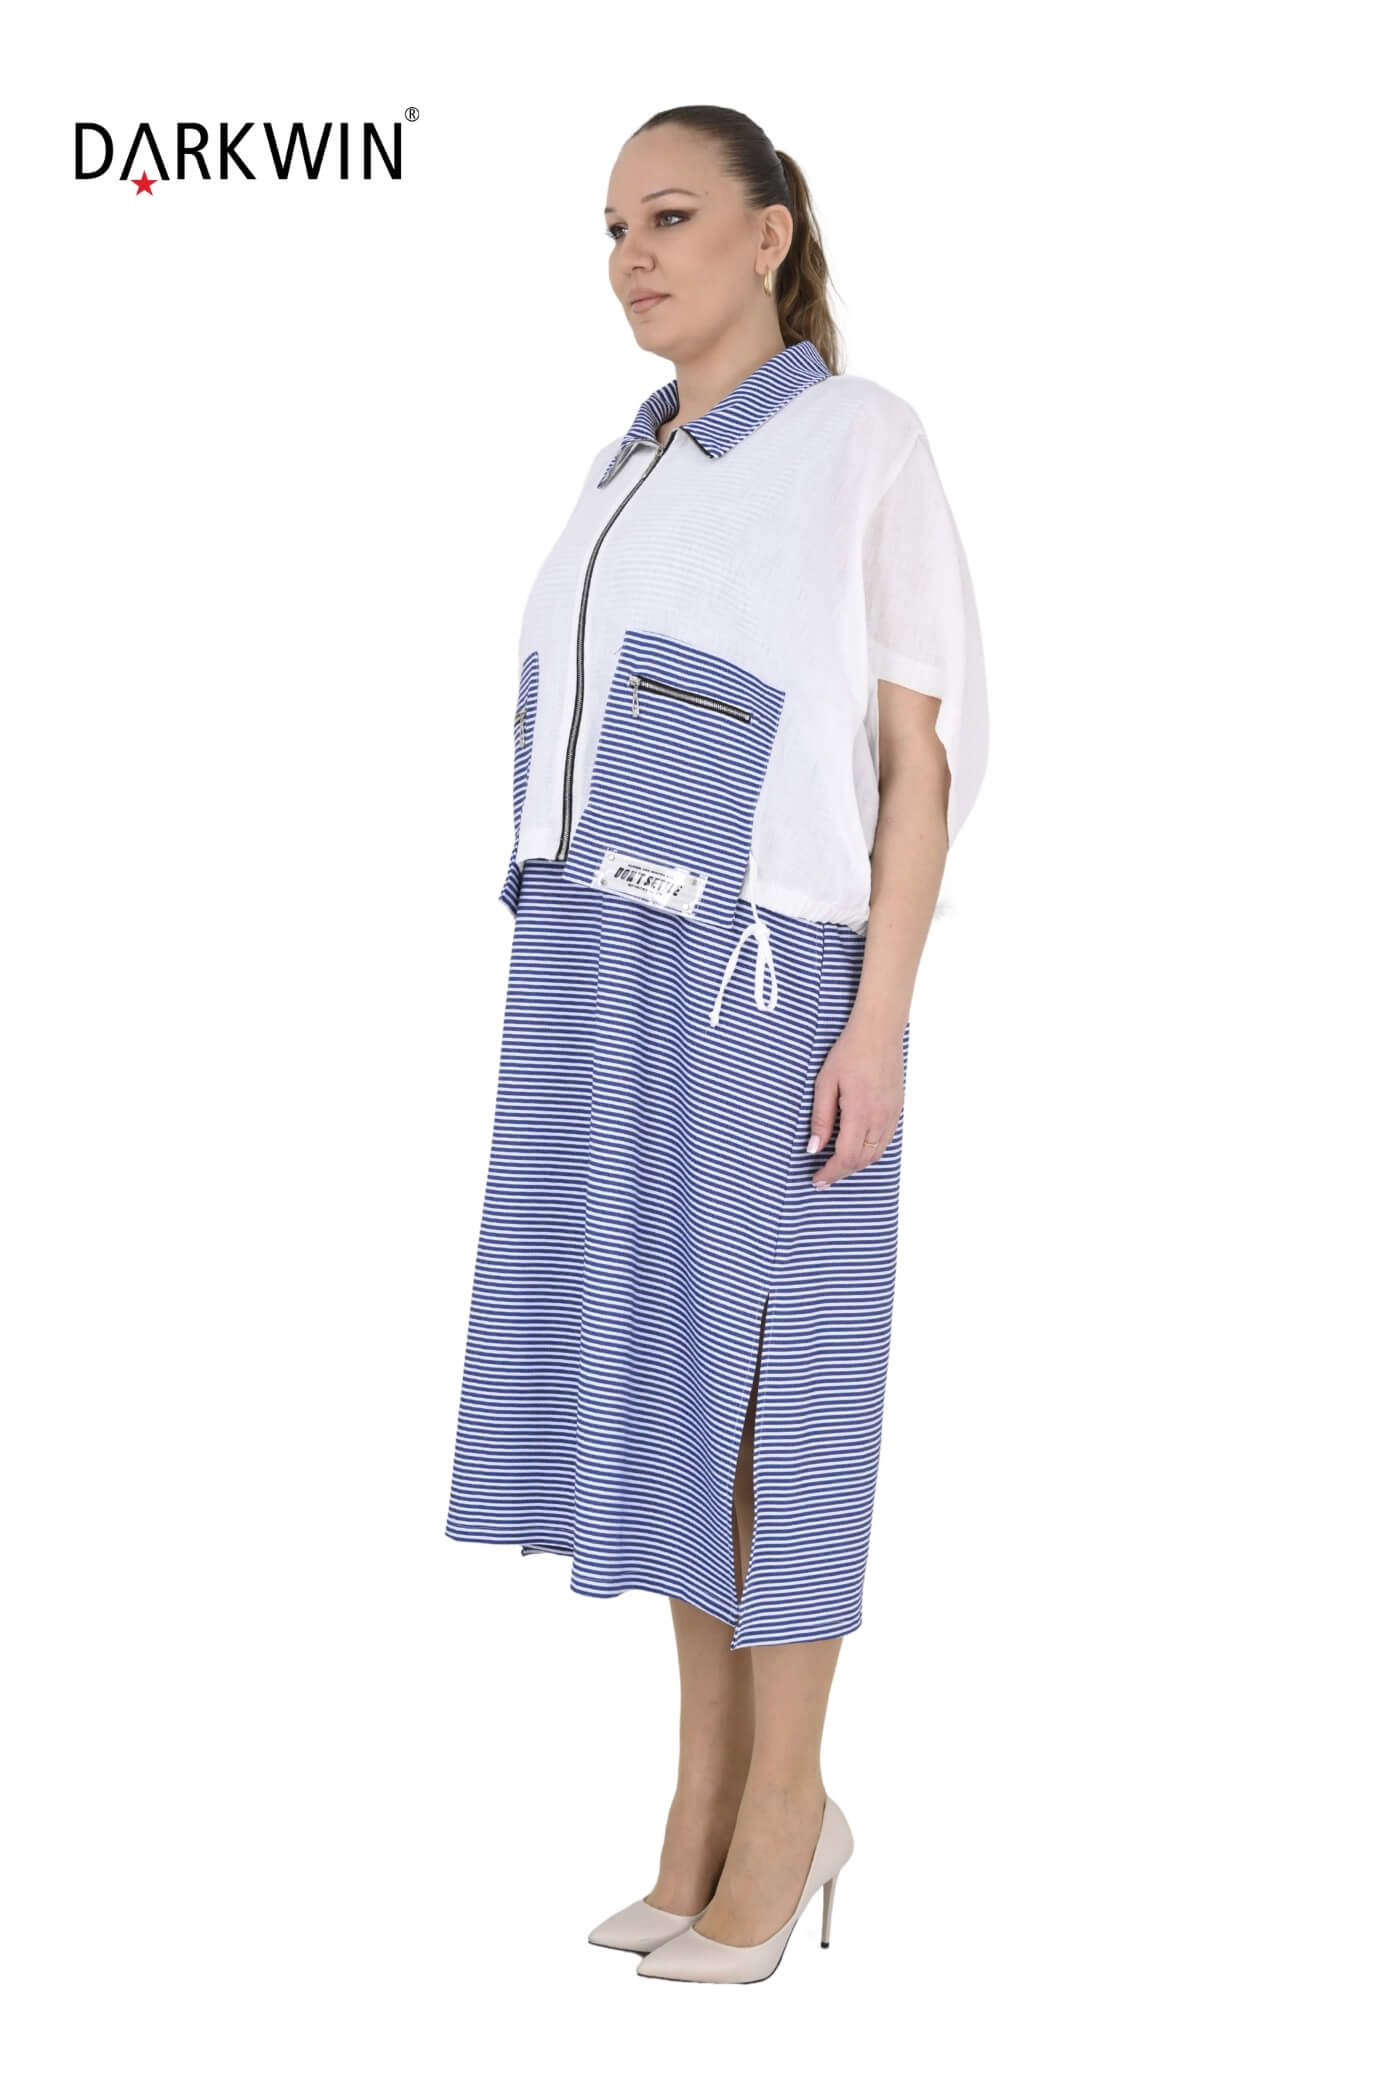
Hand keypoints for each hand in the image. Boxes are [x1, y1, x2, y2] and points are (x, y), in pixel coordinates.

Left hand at [806, 1015, 905, 1187]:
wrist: (878, 1034)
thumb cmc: (848, 1053)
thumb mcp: (825, 1083)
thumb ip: (821, 1118)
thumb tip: (814, 1148)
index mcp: (859, 1113)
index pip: (846, 1157)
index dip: (830, 1173)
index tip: (817, 1179)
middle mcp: (879, 1118)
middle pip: (861, 1161)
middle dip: (841, 1172)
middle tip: (822, 1177)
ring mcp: (891, 1115)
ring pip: (875, 1154)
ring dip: (856, 1164)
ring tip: (837, 1165)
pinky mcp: (896, 1110)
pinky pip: (884, 1141)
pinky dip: (869, 1152)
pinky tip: (856, 1147)